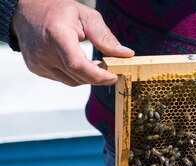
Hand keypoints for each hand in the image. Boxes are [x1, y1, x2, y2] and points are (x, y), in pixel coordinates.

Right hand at [11, 0, 133, 85]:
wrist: (26, 12)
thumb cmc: (57, 11)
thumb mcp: (86, 16)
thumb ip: (105, 36)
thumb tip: (125, 54)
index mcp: (57, 35)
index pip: (77, 64)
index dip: (98, 75)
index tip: (114, 76)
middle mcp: (44, 52)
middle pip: (78, 75)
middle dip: (98, 76)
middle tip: (111, 67)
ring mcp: (38, 63)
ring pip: (72, 81)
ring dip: (88, 77)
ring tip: (98, 64)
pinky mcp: (37, 69)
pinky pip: (62, 79)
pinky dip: (76, 75)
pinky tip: (82, 64)